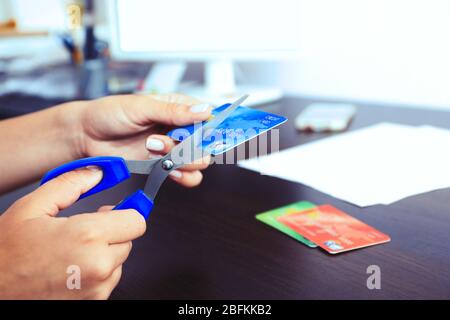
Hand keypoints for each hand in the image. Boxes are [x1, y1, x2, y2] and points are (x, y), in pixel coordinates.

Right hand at [0, 168, 145, 298]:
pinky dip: (95, 274)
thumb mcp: (31, 208)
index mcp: (87, 236)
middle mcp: (98, 265)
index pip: (136, 220)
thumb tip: (95, 173)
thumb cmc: (5, 256)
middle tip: (83, 231)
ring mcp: (97, 289)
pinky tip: (70, 270)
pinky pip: (107, 282)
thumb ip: (69, 185)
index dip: (124, 212)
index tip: (113, 210)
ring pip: (118, 262)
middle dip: (111, 232)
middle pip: (128, 240)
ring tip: (71, 253)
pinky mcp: (93, 304)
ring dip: (104, 254)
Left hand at [72, 93, 211, 186]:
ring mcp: (172, 149)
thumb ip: (174, 111)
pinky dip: (180, 176)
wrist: (85, 136)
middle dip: (193, 146)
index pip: (209, 117)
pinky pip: (185, 176)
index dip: (216, 127)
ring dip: (182, 160)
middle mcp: (178, 129)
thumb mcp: (141, 106)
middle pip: (207, 144)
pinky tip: (166, 168)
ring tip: (156, 150)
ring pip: (198, 162)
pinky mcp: (162, 166)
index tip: (213, 135)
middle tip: (172, 141)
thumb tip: (204, 110)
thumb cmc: (109, 113)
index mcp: (178, 108)